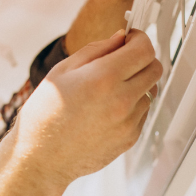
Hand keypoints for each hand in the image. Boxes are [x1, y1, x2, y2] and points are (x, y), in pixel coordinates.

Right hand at [13, 29, 161, 185]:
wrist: (41, 158)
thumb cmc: (45, 115)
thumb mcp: (62, 71)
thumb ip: (96, 50)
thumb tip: (120, 38)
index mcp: (104, 77)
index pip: (144, 49)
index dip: (139, 39)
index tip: (131, 39)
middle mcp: (122, 100)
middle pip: (155, 69)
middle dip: (142, 59)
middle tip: (123, 60)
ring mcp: (129, 122)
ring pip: (150, 91)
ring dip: (136, 84)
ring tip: (107, 91)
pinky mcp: (130, 138)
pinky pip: (142, 113)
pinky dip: (131, 106)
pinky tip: (106, 110)